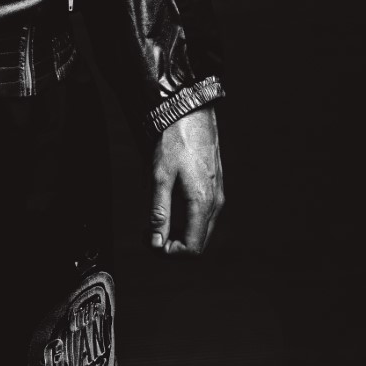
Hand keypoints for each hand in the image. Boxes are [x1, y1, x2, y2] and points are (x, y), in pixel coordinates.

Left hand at [149, 103, 223, 254]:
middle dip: (172, 245)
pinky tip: (168, 206)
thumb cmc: (174, 142)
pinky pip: (202, 216)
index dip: (169, 253)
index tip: (150, 240)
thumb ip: (158, 212)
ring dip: (178, 233)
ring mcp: (217, 195)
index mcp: (201, 203)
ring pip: (200, 230)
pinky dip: (185, 220)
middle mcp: (214, 203)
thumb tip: (156, 243)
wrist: (191, 112)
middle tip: (149, 232)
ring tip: (155, 219)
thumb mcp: (159, 176)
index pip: (192, 250)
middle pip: (197, 243)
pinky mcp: (214, 187)